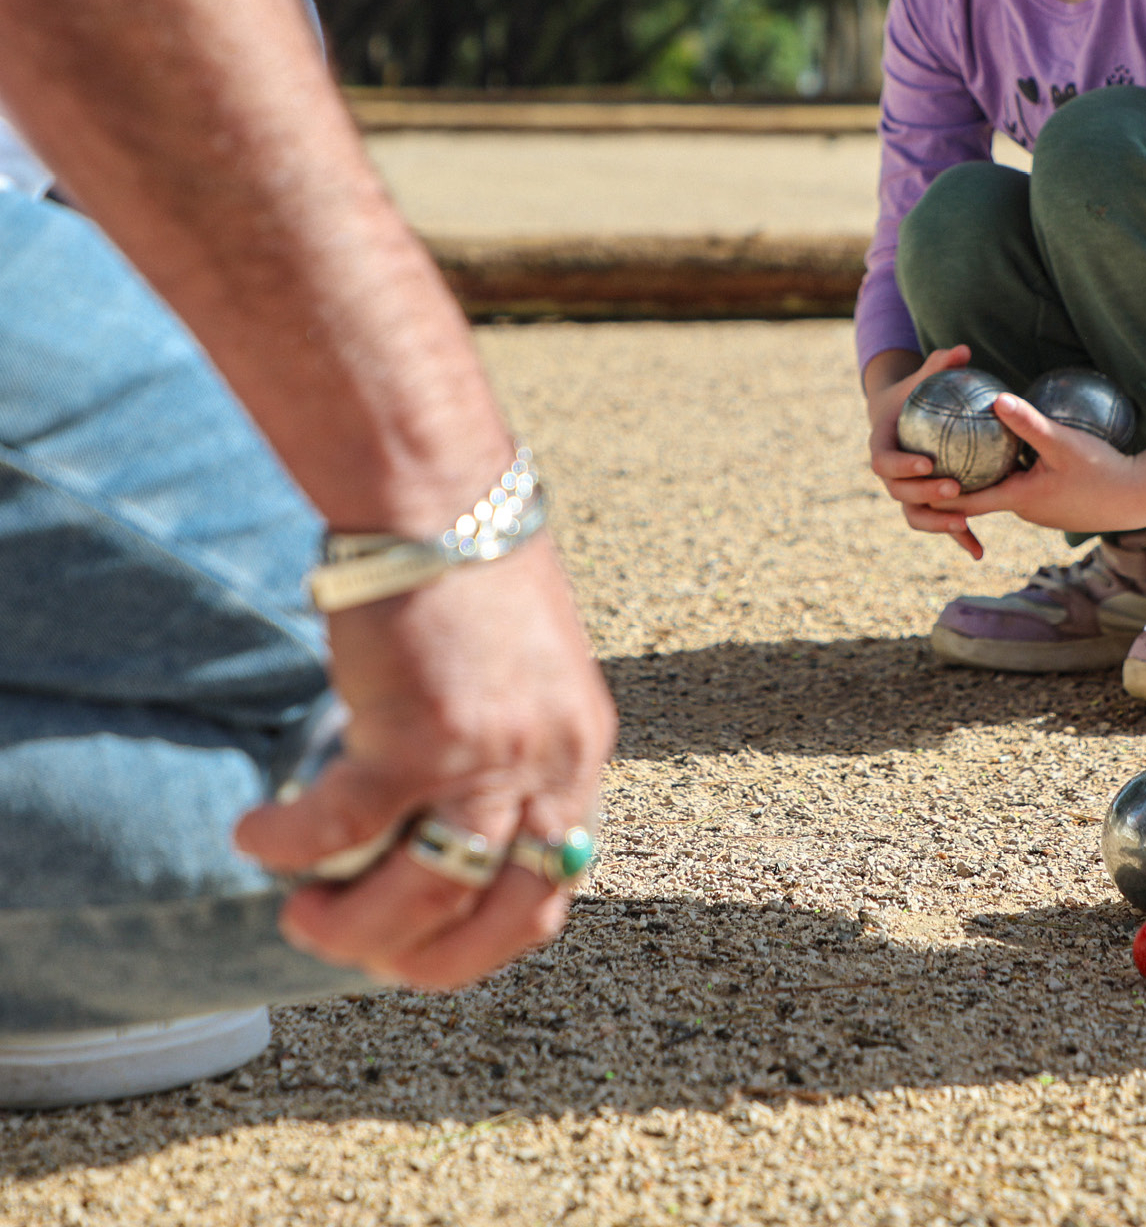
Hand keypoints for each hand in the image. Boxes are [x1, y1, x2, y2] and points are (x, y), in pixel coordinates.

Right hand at [233, 539, 615, 989]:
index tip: (417, 937)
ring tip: (302, 909)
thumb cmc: (471, 578)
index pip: (551, 894)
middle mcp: (552, 768)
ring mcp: (493, 759)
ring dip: (354, 927)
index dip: (479, 938)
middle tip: (347, 938)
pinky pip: (342, 831)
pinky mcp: (421, 736)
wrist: (443, 501)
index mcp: (580, 757)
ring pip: (427, 895)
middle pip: (499, 919)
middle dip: (416, 955)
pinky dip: (289, 847)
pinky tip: (254, 838)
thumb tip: (436, 824)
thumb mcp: (522, 679)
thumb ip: (501, 752)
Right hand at [864, 344, 988, 558]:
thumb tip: (962, 350)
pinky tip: (980, 552)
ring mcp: (905, 495)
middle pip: (899, 493)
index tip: (926, 463)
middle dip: (924, 495)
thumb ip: (939, 365)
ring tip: (964, 523)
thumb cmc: (914, 394)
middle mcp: (888, 477)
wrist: (900, 419)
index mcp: (881, 448)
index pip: (884, 462)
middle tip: (953, 489)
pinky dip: (958, 539)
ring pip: (915, 516)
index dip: (902, 466)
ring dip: (938, 523)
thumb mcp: (922, 379)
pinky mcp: (924, 507)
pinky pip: (939, 524)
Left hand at [929, 395, 1145, 534]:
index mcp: (1017, 497)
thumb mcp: (1062, 443)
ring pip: (998, 491)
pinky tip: (1002, 448)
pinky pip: (1019, 486)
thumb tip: (995, 398)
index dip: (935, 490)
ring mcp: (1038, 508)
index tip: (910, 474)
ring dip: (976, 478)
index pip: (964, 500)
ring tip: (951, 451)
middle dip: (947, 485)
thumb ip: (1027, 422)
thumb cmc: (1102, 471)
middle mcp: (1022, 508)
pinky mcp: (1052, 501)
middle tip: (920, 461)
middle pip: (976, 498)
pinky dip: (1004, 473)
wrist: (1138, 496)